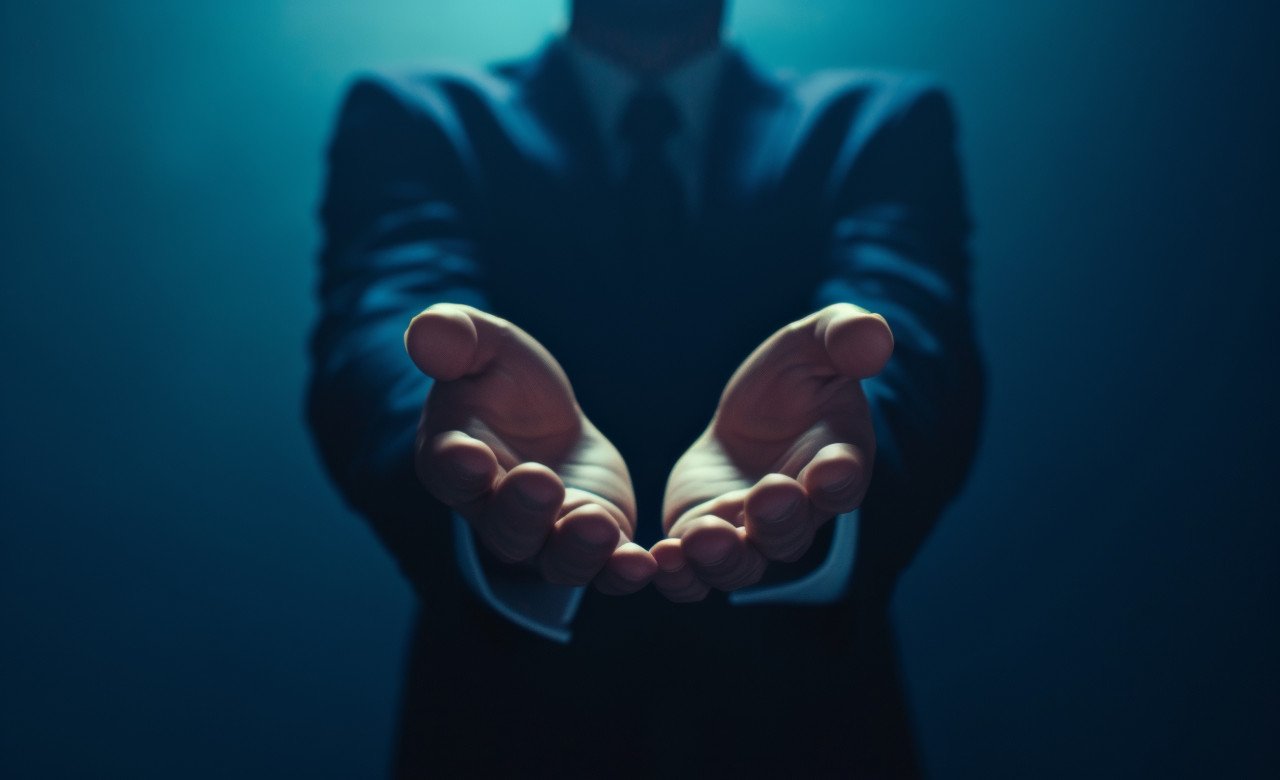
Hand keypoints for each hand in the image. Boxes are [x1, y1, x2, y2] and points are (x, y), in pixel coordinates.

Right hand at [405, 303, 656, 593]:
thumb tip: (426, 330)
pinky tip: (643, 565)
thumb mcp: (486, 347)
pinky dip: (620, 572)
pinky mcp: (594, 546)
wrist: (547, 418)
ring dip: (575, 549)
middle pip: (504, 527)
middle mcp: (494, 512)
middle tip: (541, 482)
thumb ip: (457, 338)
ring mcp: (545, 537)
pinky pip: (604, 570)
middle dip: (522, 509)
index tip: (471, 455)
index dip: (457, 467)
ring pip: (555, 559)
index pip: (448, 471)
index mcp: (454, 459)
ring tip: (598, 527)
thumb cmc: (505, 381)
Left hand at [650, 303, 893, 601]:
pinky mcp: (701, 542)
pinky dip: (679, 575)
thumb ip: (844, 337)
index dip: (840, 477)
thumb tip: (874, 336)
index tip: (833, 467)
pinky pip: (693, 572)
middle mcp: (797, 515)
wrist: (746, 419)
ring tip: (703, 538)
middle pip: (790, 533)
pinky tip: (658, 559)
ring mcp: (747, 536)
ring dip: (723, 558)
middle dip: (779, 517)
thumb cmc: (792, 380)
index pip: (844, 481)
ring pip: (741, 565)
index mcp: (836, 466)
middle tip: (767, 495)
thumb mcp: (814, 344)